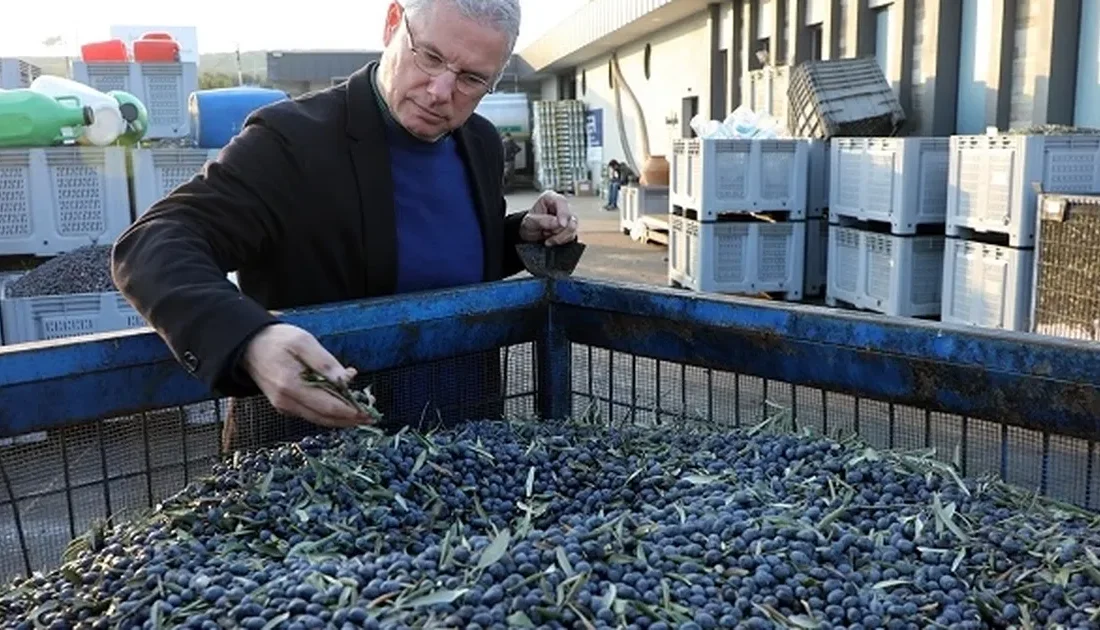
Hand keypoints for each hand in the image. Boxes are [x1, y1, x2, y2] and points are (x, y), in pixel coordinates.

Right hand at [241, 323, 373, 427]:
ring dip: (340, 418)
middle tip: (370, 417)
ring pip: (318, 419)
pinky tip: (342, 404)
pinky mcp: (285, 406)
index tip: (368, 412)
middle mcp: (286, 402)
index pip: (327, 407)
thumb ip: (326, 363)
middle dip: (348, 419)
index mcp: (291, 386)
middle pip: (324, 418)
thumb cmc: (278, 340)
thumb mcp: (304, 342)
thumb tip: (347, 380)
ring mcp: (284, 406)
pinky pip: (311, 413)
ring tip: (360, 414)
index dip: (350, 412)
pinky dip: (328, 412)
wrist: (249, 346)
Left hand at [519, 191, 578, 245]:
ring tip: (547, 235)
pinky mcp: (570, 227)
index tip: (562, 225)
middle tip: (545, 232)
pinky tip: (552, 239)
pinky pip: (571, 235)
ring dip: (559, 236)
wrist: (529, 234)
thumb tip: (558, 223)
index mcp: (550, 197)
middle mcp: (561, 205)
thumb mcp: (530, 222)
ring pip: (572, 227)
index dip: (563, 213)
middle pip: (570, 216)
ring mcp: (568, 216)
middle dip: (558, 229)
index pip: (561, 201)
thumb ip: (543, 221)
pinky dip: (561, 240)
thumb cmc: (529, 223)